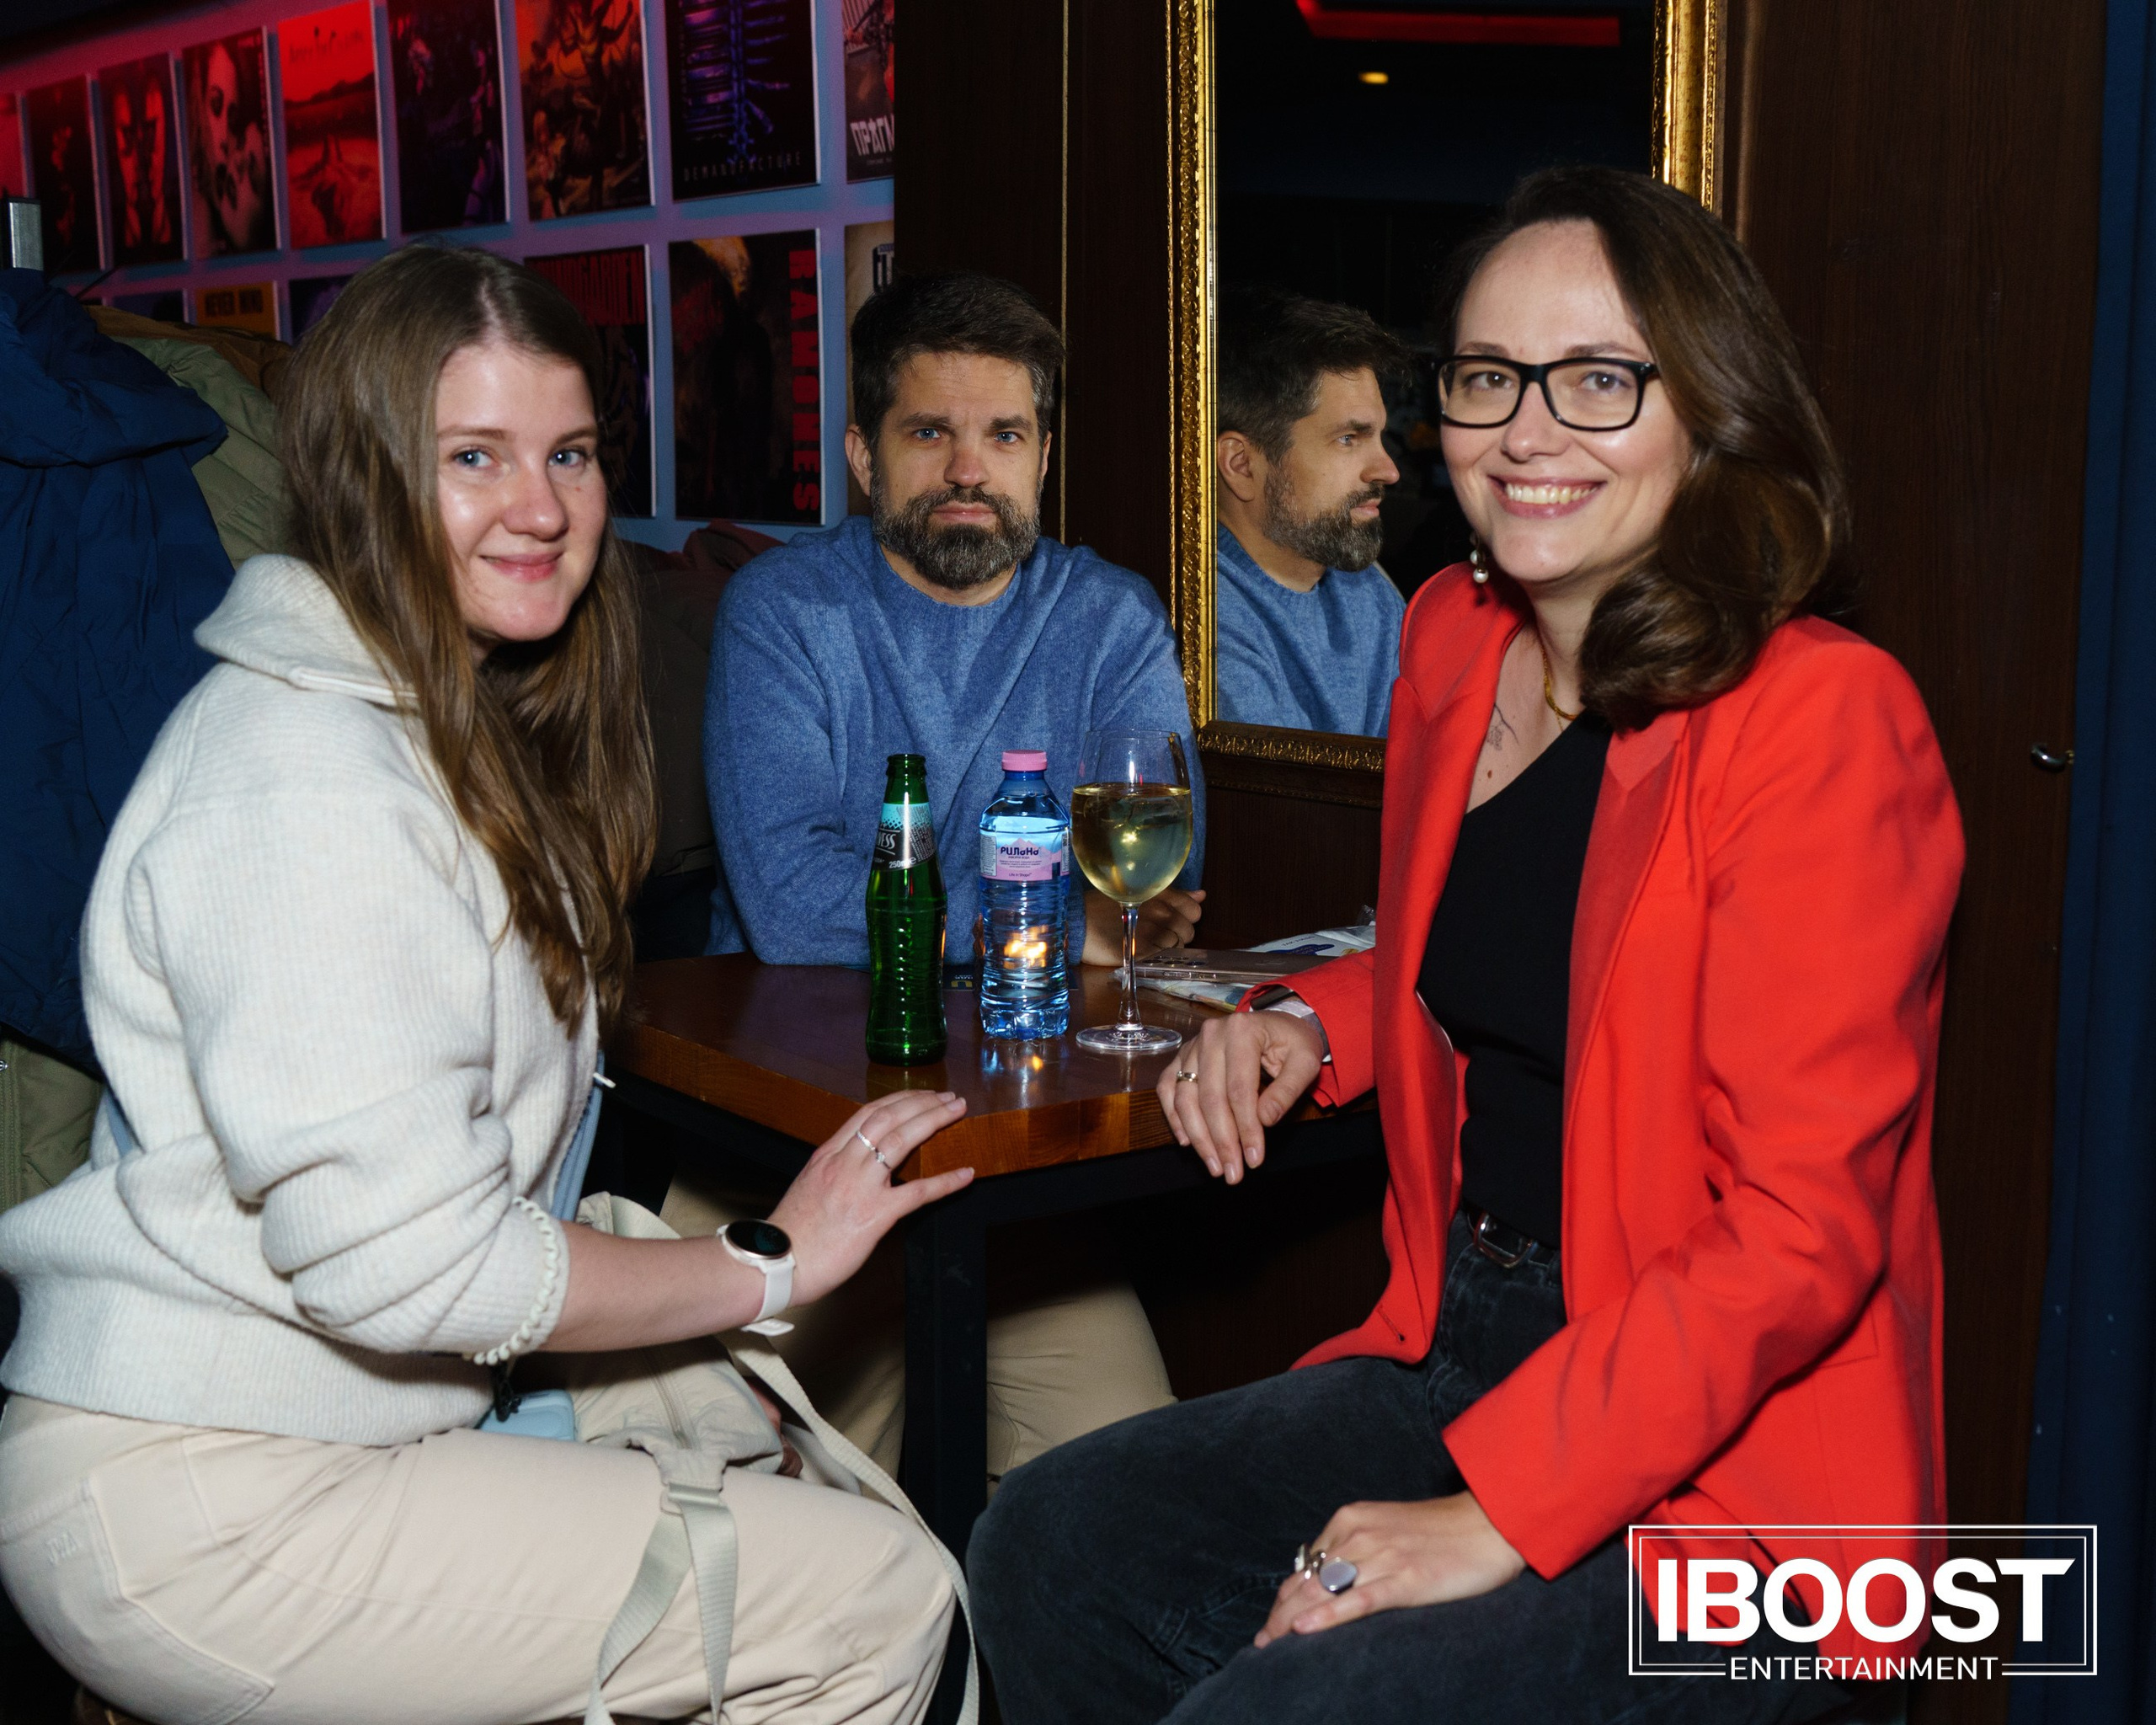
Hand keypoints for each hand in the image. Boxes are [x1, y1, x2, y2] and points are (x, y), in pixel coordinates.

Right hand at [769, 1092, 973, 1305]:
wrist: (779, 1263)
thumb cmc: (792, 1233)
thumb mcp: (809, 1187)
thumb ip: (834, 1171)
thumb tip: (857, 1166)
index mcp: (827, 1155)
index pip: (868, 1113)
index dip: (899, 1099)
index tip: (921, 1094)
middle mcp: (844, 1163)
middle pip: (888, 1117)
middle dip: (922, 1102)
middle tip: (949, 1097)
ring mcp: (859, 1186)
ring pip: (901, 1140)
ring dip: (933, 1121)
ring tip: (957, 1112)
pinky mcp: (874, 1215)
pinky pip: (917, 1192)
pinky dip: (945, 1181)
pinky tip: (965, 1174)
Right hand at [1082, 886, 1206, 964]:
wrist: (1075, 922)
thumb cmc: (1104, 906)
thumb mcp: (1138, 892)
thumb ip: (1174, 895)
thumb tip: (1202, 895)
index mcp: (1159, 894)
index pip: (1194, 910)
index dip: (1187, 919)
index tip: (1173, 921)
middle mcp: (1158, 912)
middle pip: (1188, 931)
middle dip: (1177, 935)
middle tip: (1157, 935)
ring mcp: (1150, 933)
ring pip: (1176, 946)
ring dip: (1166, 948)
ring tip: (1147, 943)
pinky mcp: (1140, 952)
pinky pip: (1162, 958)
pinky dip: (1156, 957)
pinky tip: (1142, 952)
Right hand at [1156, 1007, 1324, 1182]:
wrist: (1277, 1024)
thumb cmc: (1293, 1043)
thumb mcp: (1305, 1062)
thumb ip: (1287, 1090)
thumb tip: (1264, 1120)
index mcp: (1242, 1031)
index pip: (1239, 1090)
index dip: (1246, 1128)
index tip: (1254, 1159)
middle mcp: (1211, 1035)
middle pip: (1210, 1098)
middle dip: (1221, 1140)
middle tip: (1232, 1172)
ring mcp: (1192, 1045)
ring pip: (1185, 1097)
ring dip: (1198, 1137)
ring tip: (1214, 1165)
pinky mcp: (1182, 1056)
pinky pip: (1168, 1088)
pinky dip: (1174, 1116)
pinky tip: (1187, 1141)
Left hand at [1253, 1493, 1525, 1646]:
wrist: (1489, 1523)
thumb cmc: (1441, 1531)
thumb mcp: (1388, 1529)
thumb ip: (1357, 1548)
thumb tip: (1326, 1577)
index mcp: (1351, 1520)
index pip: (1305, 1566)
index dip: (1284, 1596)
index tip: (1271, 1622)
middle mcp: (1359, 1535)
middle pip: (1306, 1581)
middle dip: (1279, 1613)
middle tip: (1261, 1642)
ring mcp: (1382, 1557)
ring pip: (1324, 1592)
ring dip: (1292, 1620)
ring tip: (1271, 1645)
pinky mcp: (1406, 1579)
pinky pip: (1359, 1600)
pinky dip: (1329, 1615)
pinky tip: (1306, 1629)